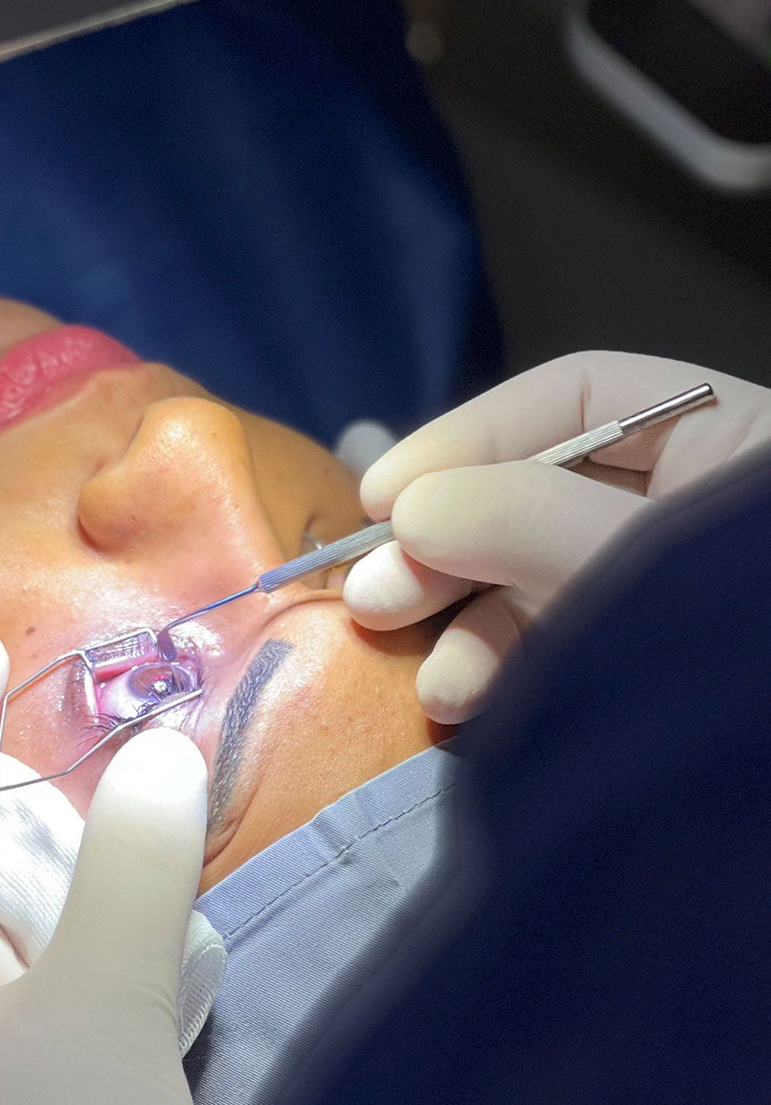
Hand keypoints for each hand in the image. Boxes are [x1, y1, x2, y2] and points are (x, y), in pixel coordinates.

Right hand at [343, 352, 770, 722]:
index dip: (469, 437)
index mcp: (728, 442)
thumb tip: (409, 509)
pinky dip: (498, 670)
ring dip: (466, 624)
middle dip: (449, 543)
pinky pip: (551, 648)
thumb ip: (527, 521)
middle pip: (538, 489)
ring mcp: (664, 598)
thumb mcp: (642, 566)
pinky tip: (462, 704)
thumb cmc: (752, 650)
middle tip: (370, 594)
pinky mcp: (642, 673)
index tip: (381, 497)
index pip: (578, 400)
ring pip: (533, 579)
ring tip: (428, 680)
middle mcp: (693, 510)